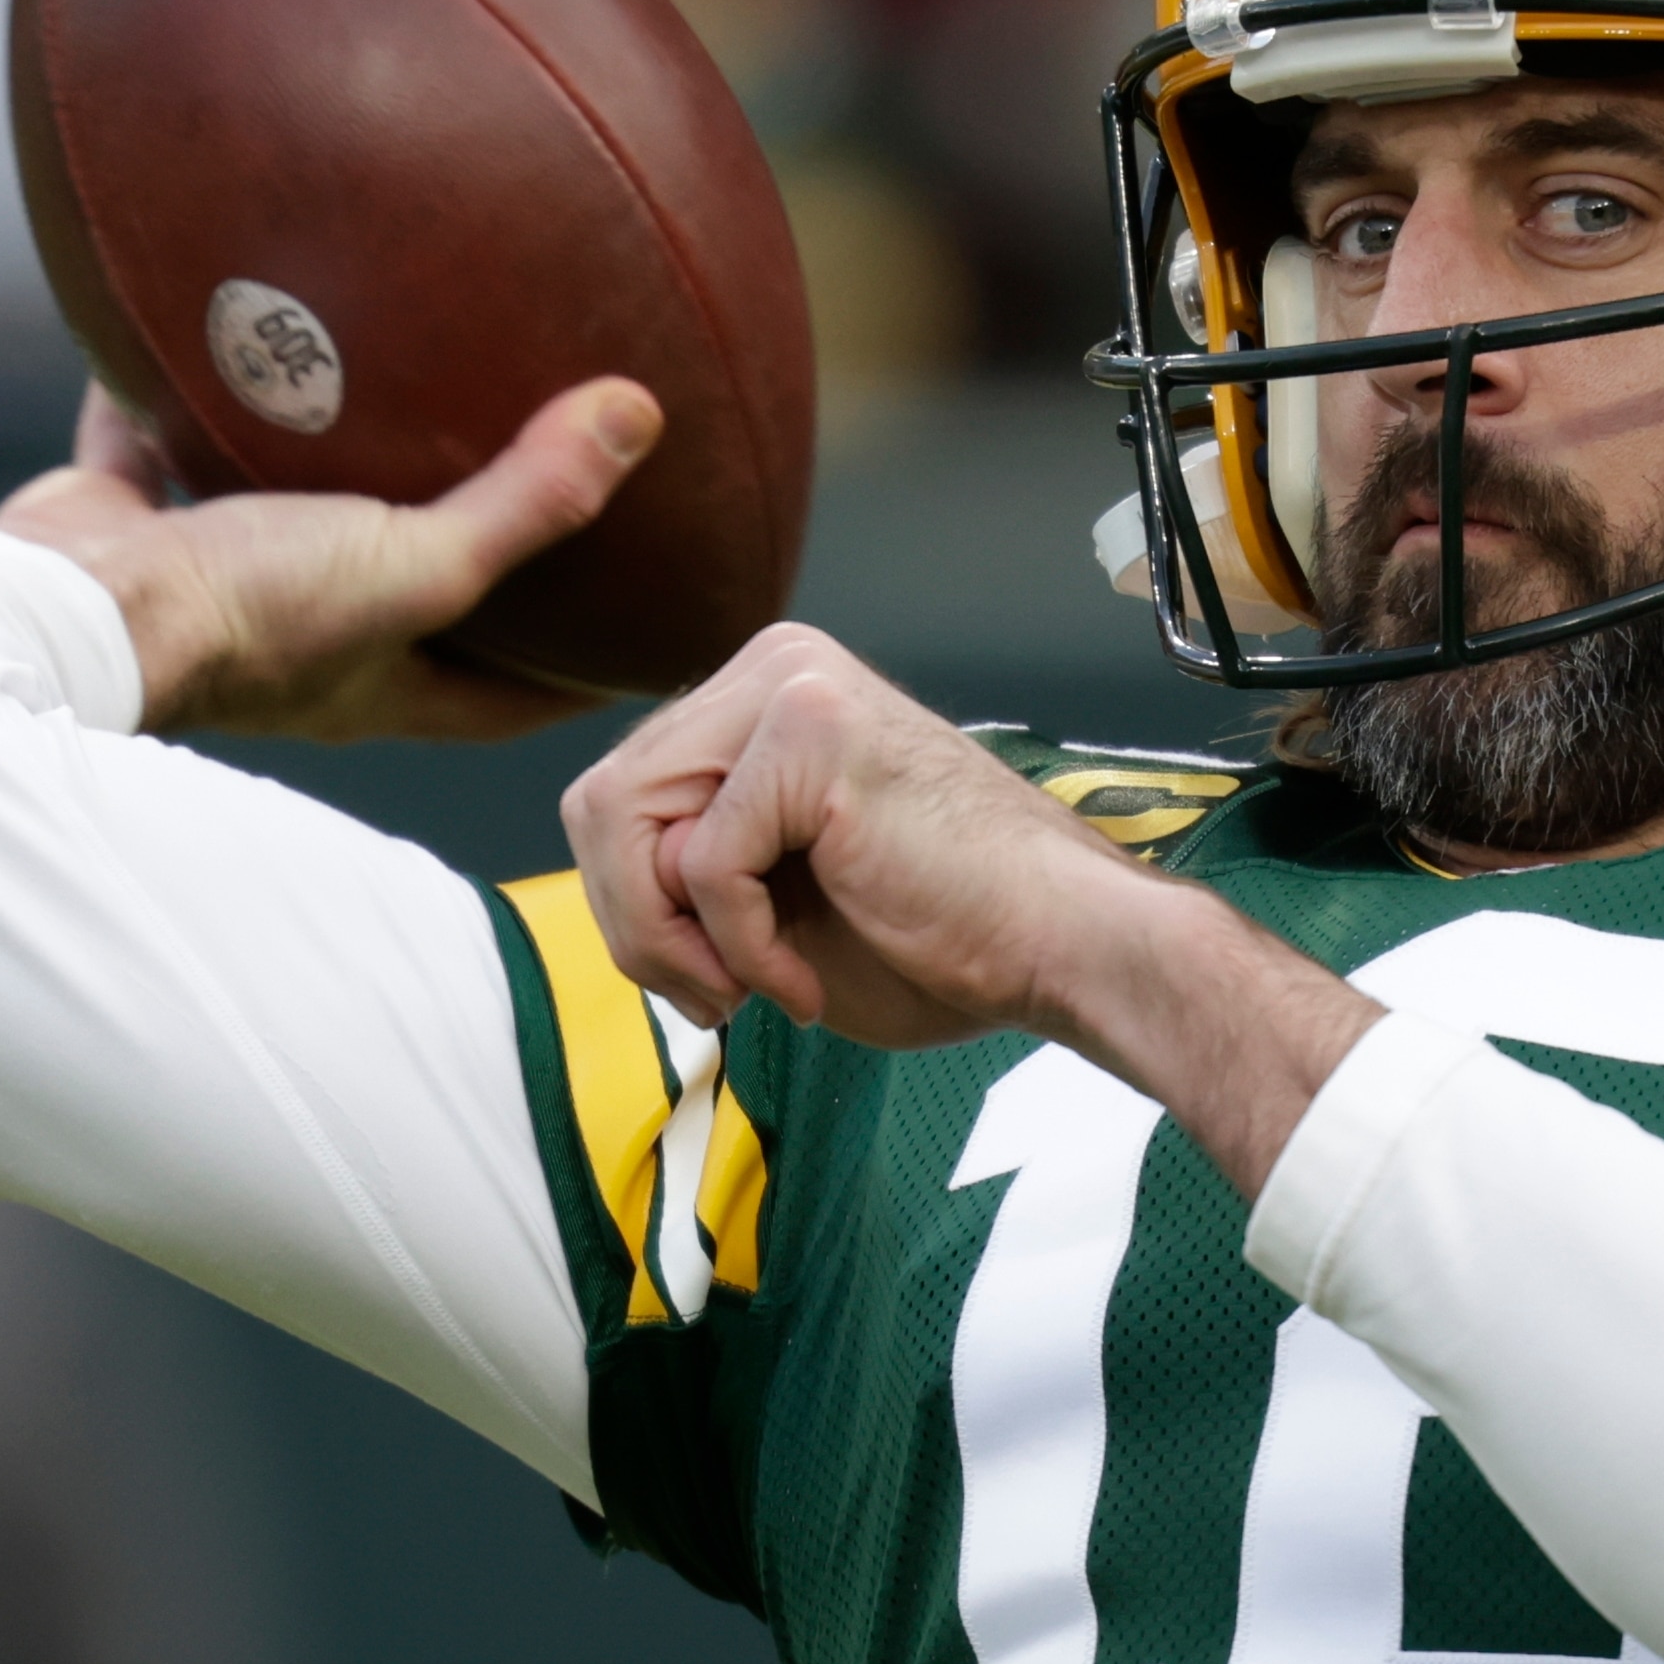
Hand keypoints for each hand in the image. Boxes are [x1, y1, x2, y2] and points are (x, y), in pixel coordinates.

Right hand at [0, 378, 657, 739]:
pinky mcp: (136, 526)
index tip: (646, 630)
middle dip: (468, 554)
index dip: (583, 672)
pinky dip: (183, 397)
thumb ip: (522, 501)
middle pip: (410, 602)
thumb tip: (637, 419)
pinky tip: (213, 319)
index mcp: (384, 681)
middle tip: (536, 486)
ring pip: (291, 517)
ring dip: (333, 468)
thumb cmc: (247, 618)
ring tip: (392, 391)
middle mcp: (306, 641)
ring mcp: (215, 584)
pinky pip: (164, 448)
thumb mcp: (414, 563)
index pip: (513, 695)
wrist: (65, 609)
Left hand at [562, 625, 1379, 1193]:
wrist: (1065, 951)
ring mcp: (794, 685)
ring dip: (673, 939)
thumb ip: (685, 854)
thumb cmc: (944, 936)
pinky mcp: (812, 733)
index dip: (635, 908)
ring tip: (753, 989)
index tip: (711, 981)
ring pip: (627, 822)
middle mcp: (778, 664)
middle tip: (717, 999)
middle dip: (637, 925)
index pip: (617, 792)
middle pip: (599, 802)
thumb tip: (598, 861)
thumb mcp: (773, 887)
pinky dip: (739, 948)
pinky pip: (702, 862)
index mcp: (770, 689)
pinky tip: (803, 981)